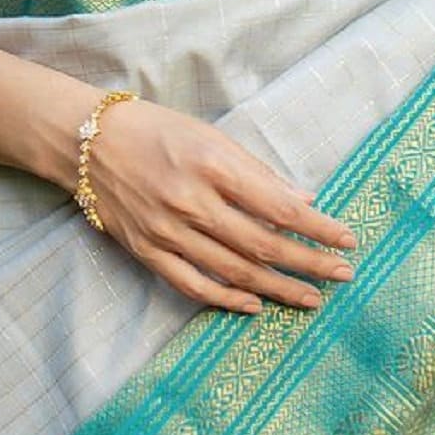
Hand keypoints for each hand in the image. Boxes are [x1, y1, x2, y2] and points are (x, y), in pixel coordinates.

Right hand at [77, 98, 358, 315]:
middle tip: (343, 276)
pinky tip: (255, 304)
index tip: (347, 240)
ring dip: (279, 288)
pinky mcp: (147, 251)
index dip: (317, 228)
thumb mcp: (210, 135)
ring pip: (234, 272)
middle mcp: (191, 202)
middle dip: (309, 263)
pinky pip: (193, 285)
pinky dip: (227, 300)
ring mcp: (167, 231)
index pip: (278, 207)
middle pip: (263, 246)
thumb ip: (255, 171)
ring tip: (311, 298)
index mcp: (212, 165)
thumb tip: (302, 199)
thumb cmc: (155, 130)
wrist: (87, 142)